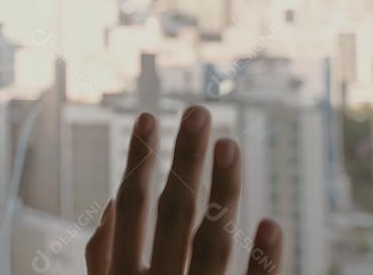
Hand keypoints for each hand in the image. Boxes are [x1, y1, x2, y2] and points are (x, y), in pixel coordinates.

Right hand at [85, 107, 281, 274]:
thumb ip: (101, 262)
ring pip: (212, 245)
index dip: (139, 160)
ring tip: (230, 145)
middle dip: (186, 160)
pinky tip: (271, 224)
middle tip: (199, 111)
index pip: (131, 207)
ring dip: (224, 192)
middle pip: (174, 214)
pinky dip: (264, 262)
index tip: (149, 116)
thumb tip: (109, 206)